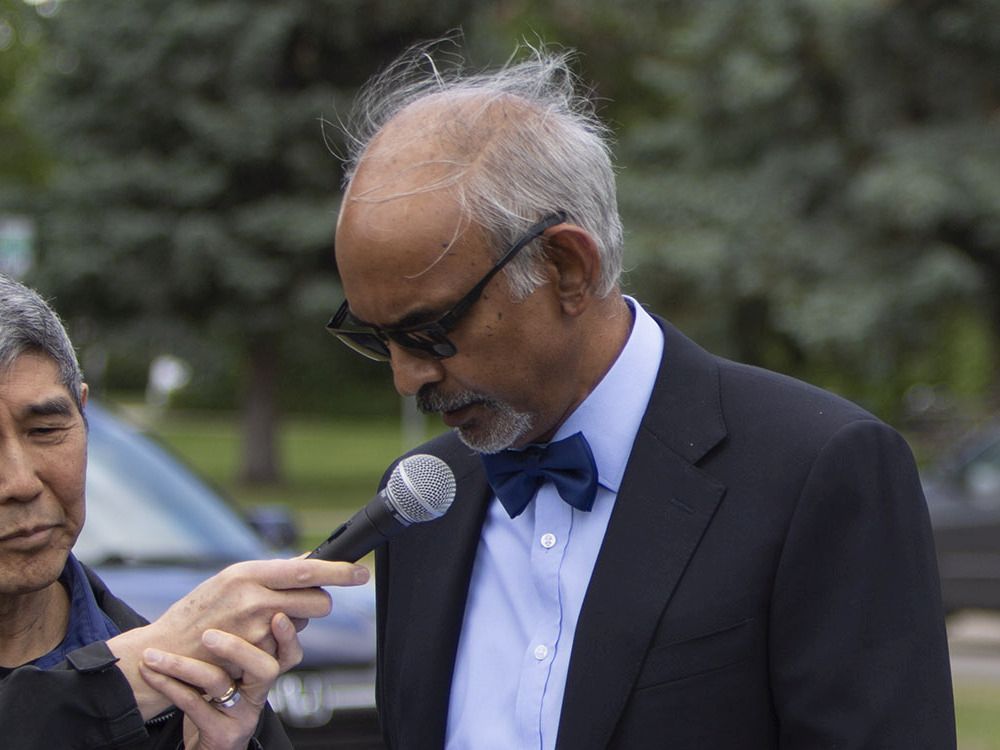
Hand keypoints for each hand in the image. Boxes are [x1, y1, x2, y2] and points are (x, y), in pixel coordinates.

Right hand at [109, 557, 368, 718]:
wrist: (162, 653)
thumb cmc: (197, 613)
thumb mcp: (227, 581)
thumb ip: (267, 574)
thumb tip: (309, 561)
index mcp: (246, 573)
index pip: (304, 569)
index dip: (337, 571)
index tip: (360, 572)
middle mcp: (254, 599)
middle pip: (317, 601)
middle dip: (318, 602)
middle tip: (303, 603)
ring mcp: (256, 631)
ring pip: (303, 624)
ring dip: (294, 623)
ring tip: (261, 623)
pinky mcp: (255, 657)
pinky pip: (286, 649)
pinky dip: (276, 645)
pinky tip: (252, 643)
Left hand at [137, 612, 301, 749]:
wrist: (207, 747)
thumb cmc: (217, 702)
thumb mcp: (233, 673)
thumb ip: (240, 641)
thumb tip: (239, 593)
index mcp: (264, 676)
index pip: (288, 653)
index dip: (287, 634)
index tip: (277, 614)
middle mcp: (258, 695)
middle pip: (265, 668)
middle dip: (237, 647)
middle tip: (208, 634)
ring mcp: (241, 716)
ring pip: (218, 684)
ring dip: (182, 666)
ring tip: (153, 655)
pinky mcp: (221, 734)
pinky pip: (192, 704)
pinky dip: (168, 684)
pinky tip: (150, 671)